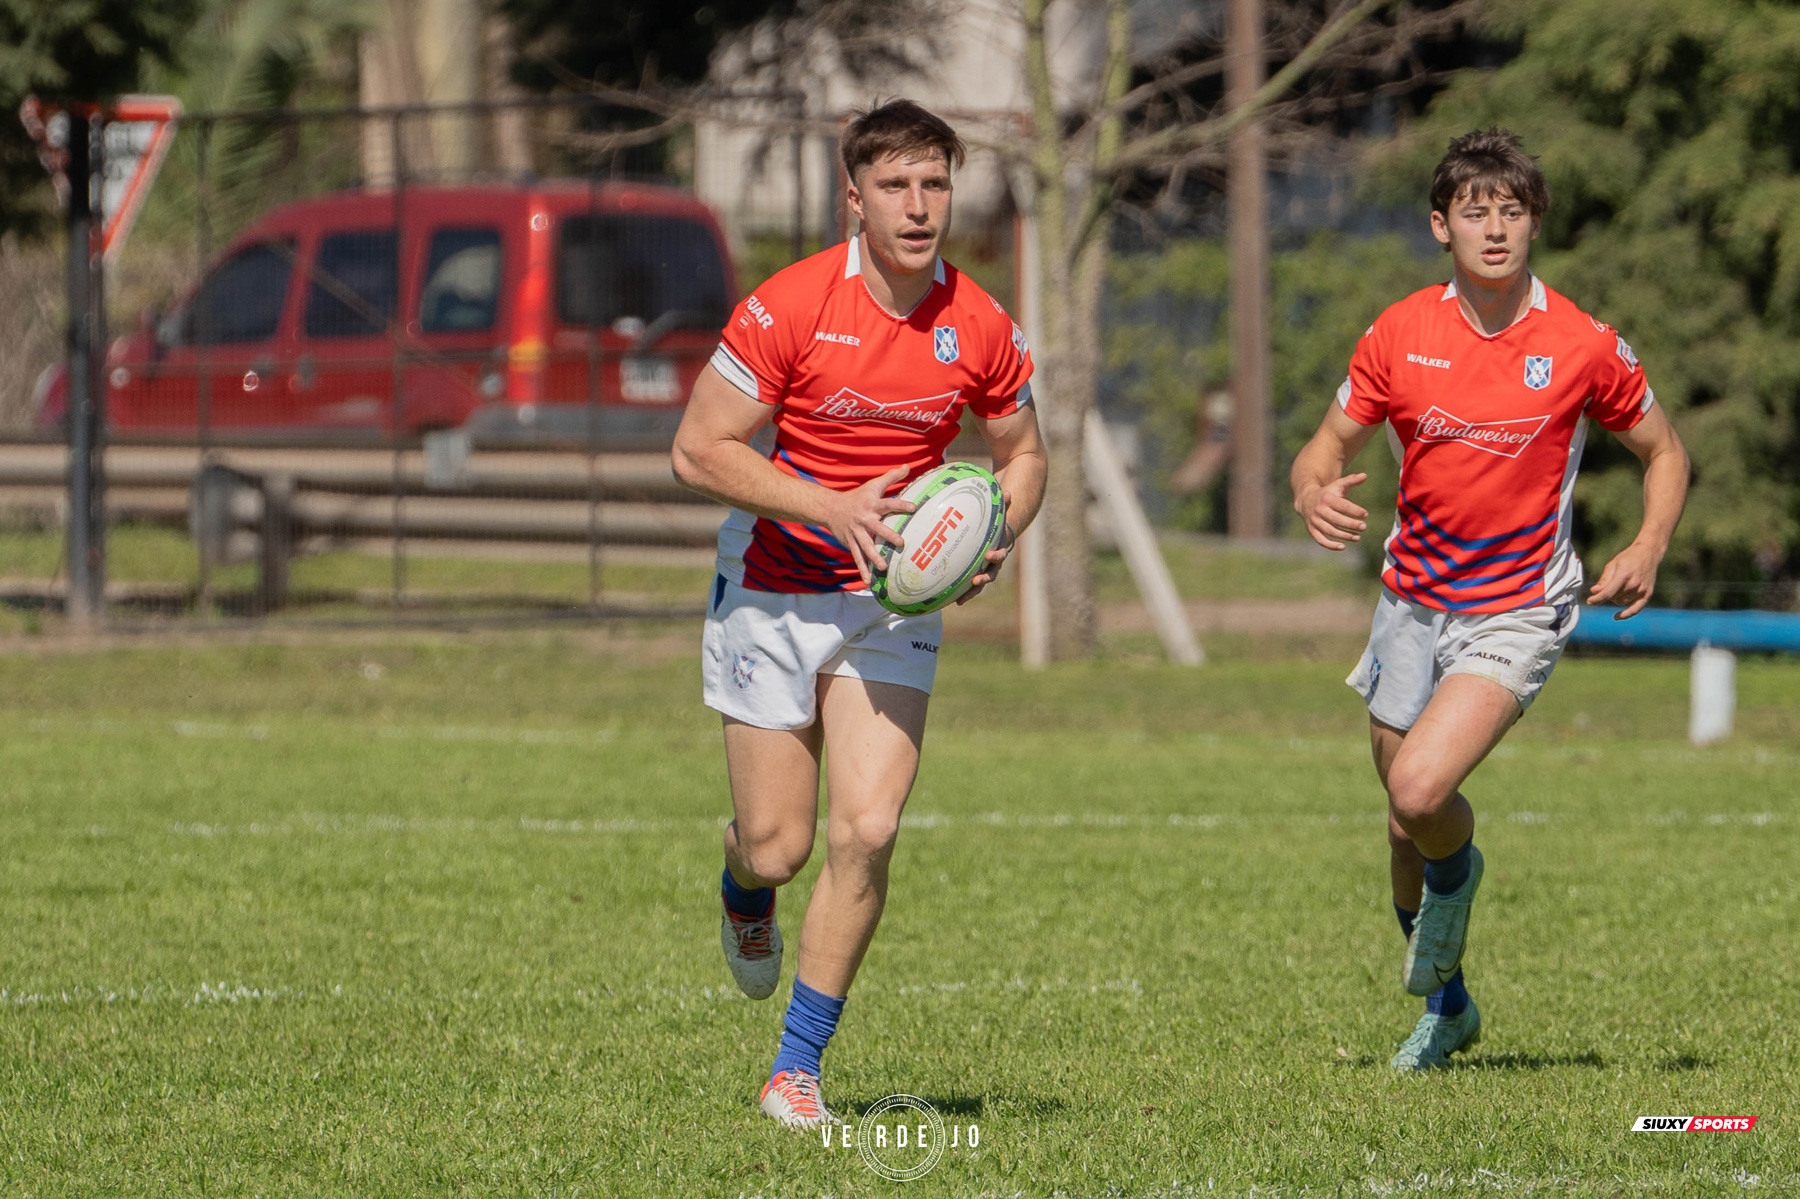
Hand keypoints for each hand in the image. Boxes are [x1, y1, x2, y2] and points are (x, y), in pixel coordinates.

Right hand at [825, 466, 914, 586]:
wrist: (830, 508)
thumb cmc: (858, 496)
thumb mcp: (873, 484)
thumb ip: (891, 477)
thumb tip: (907, 466)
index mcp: (872, 505)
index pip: (888, 503)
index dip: (900, 505)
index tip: (914, 508)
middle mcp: (864, 519)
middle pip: (877, 528)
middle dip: (888, 535)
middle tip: (901, 543)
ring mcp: (856, 533)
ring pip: (866, 546)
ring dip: (874, 557)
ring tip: (883, 567)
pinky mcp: (850, 543)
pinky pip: (857, 557)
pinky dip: (863, 569)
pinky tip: (869, 581)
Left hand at [956, 493, 1013, 604]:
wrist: (997, 535)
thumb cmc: (995, 523)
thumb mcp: (998, 514)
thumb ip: (1002, 504)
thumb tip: (1007, 491)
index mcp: (999, 548)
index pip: (1001, 554)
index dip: (996, 555)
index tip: (990, 555)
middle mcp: (993, 563)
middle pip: (991, 574)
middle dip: (984, 579)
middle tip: (976, 581)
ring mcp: (984, 570)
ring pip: (979, 584)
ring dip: (971, 592)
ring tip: (961, 599)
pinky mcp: (974, 574)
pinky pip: (967, 585)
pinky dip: (960, 592)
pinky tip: (947, 599)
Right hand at [1297, 472, 1367, 549]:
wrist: (1306, 499)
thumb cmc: (1328, 493)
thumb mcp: (1338, 485)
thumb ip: (1351, 481)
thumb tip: (1364, 475)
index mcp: (1327, 499)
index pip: (1343, 506)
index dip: (1355, 511)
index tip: (1366, 514)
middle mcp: (1319, 510)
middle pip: (1337, 520)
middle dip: (1351, 524)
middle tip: (1364, 527)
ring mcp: (1314, 521)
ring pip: (1330, 531)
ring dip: (1345, 535)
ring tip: (1358, 537)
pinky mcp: (1311, 530)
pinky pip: (1320, 540)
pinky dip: (1330, 545)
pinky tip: (1343, 547)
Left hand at [1588, 541, 1661, 618]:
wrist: (1648, 553)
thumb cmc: (1628, 558)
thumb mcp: (1612, 565)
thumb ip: (1604, 579)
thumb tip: (1594, 591)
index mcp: (1624, 575)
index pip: (1608, 592)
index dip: (1596, 599)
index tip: (1589, 601)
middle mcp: (1634, 583)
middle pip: (1614, 598)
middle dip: (1606, 595)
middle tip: (1605, 587)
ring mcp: (1642, 589)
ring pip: (1621, 602)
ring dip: (1615, 599)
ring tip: (1615, 588)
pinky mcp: (1647, 593)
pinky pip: (1636, 609)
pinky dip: (1626, 614)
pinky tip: (1616, 617)